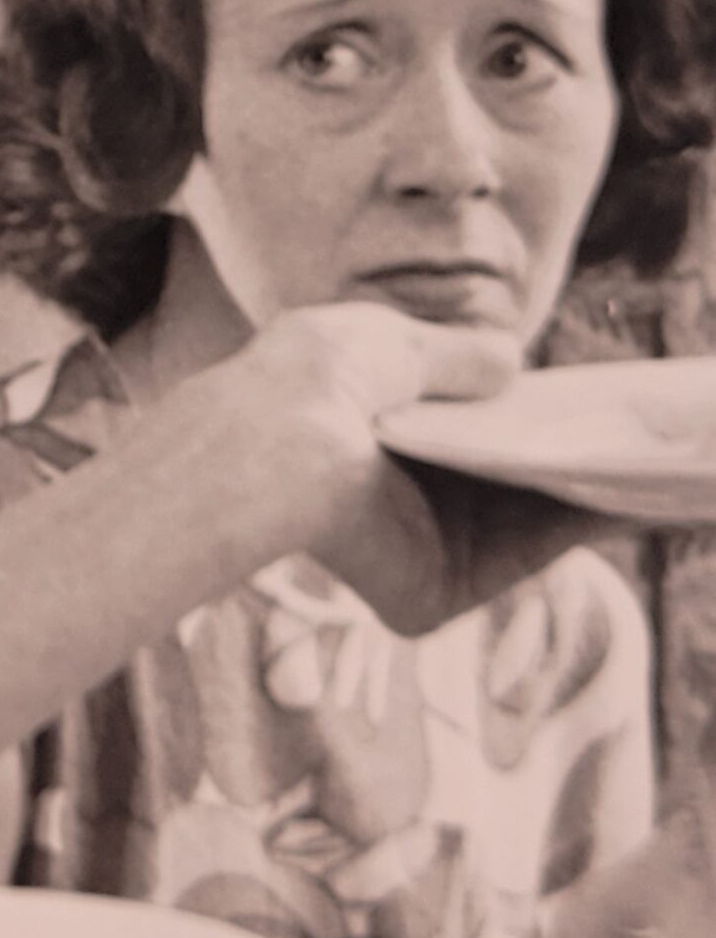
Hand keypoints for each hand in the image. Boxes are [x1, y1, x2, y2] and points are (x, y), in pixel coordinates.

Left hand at [229, 304, 604, 634]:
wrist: (282, 440)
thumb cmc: (321, 376)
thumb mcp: (396, 344)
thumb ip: (457, 357)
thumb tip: (512, 363)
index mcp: (373, 433)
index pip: (461, 430)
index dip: (518, 415)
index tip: (578, 402)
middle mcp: (396, 496)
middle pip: (500, 482)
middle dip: (563, 457)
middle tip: (631, 436)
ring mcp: (416, 546)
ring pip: (522, 521)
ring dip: (590, 491)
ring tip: (655, 462)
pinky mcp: (430, 593)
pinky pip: (522, 555)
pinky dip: (582, 528)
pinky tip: (636, 497)